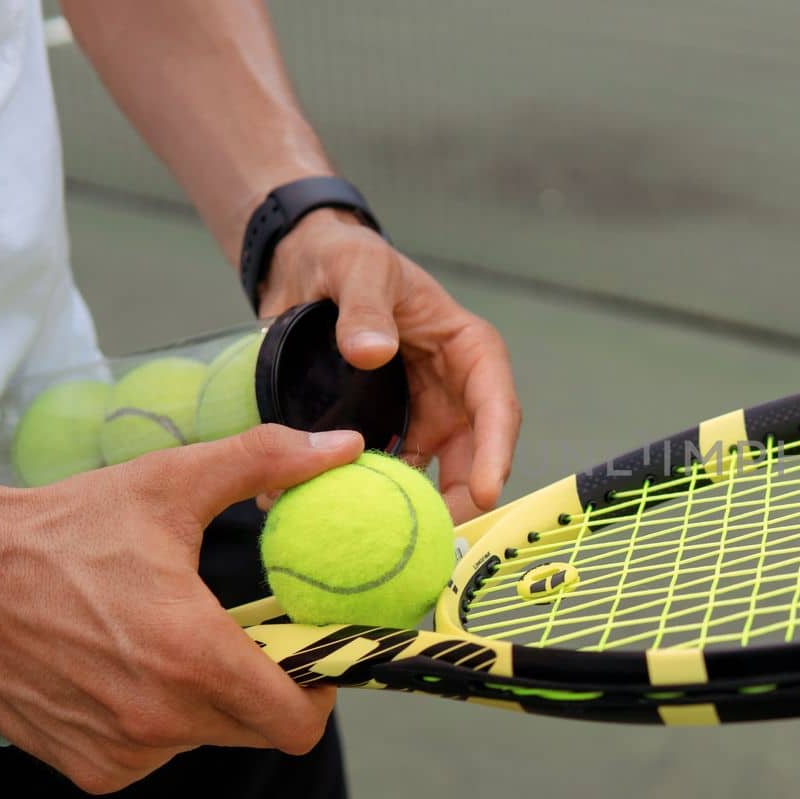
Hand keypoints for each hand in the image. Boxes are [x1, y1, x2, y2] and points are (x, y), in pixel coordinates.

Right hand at [0, 426, 363, 793]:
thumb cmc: (69, 527)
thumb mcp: (173, 482)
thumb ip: (268, 462)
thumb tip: (345, 447)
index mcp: (194, 658)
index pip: (298, 722)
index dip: (318, 691)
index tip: (308, 653)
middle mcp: (160, 719)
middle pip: (257, 730)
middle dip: (267, 689)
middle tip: (248, 640)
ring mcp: (121, 750)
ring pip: (205, 739)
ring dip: (205, 702)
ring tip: (169, 643)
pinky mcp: (86, 766)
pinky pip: (152, 754)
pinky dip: (154, 721)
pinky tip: (124, 668)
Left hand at [260, 210, 521, 521]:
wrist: (303, 270)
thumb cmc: (347, 258)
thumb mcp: (359, 268)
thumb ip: (363, 306)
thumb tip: (371, 351)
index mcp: (469, 351)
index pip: (496, 406)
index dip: (496, 453)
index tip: (485, 493)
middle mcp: (454, 391)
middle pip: (472, 455)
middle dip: (458, 499)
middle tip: (432, 538)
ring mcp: (423, 416)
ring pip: (432, 475)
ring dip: (412, 507)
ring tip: (386, 540)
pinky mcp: (389, 433)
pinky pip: (388, 473)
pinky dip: (369, 497)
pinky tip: (337, 515)